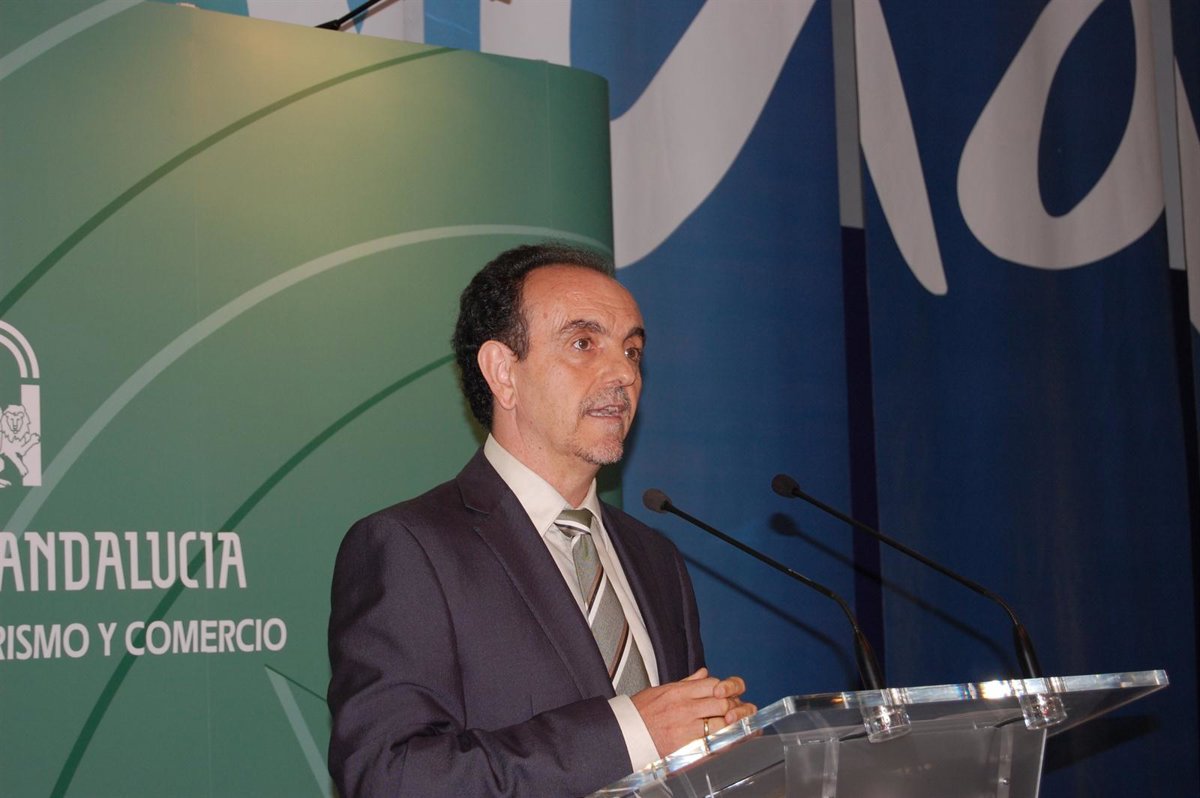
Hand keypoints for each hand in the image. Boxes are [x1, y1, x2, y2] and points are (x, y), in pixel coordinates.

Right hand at [631, 668, 755, 755]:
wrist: (623, 733)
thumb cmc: (640, 712)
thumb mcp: (661, 690)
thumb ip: (687, 683)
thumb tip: (704, 673)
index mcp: (678, 691)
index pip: (713, 683)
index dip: (725, 689)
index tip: (726, 696)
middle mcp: (684, 707)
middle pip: (722, 702)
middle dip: (732, 707)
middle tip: (733, 712)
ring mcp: (686, 727)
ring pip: (721, 722)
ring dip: (730, 724)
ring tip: (733, 726)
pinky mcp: (685, 745)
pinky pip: (711, 742)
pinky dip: (722, 741)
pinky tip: (726, 740)